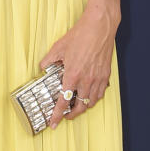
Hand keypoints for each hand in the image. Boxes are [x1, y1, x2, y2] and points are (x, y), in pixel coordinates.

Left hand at [39, 7, 115, 128]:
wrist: (100, 27)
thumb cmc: (80, 35)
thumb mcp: (58, 47)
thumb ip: (48, 60)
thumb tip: (43, 67)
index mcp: (72, 75)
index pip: (63, 101)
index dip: (57, 115)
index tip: (53, 123)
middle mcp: (86, 80)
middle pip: (80, 107)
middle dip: (72, 115)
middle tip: (65, 116)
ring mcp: (98, 78)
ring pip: (92, 102)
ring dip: (83, 106)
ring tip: (77, 105)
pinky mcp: (106, 74)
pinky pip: (100, 92)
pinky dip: (94, 97)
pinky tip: (89, 94)